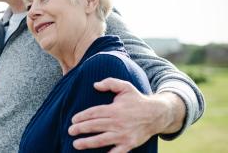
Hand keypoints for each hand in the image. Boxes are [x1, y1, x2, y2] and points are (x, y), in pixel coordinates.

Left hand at [68, 77, 184, 152]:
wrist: (157, 114)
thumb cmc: (137, 100)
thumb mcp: (125, 87)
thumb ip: (110, 83)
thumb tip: (95, 85)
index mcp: (115, 109)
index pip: (94, 113)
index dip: (82, 116)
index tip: (73, 120)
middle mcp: (118, 122)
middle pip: (95, 126)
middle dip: (81, 129)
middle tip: (70, 131)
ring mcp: (123, 135)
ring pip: (102, 140)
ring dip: (88, 143)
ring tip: (76, 144)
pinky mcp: (129, 144)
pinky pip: (117, 152)